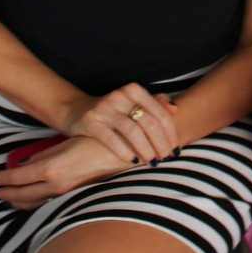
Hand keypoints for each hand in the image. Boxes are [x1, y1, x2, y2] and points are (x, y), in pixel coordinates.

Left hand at [0, 136, 126, 209]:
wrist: (123, 154)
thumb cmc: (95, 142)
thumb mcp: (65, 143)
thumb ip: (44, 155)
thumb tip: (26, 164)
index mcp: (50, 168)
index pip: (16, 177)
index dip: (1, 179)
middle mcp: (55, 185)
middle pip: (21, 195)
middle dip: (5, 194)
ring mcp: (65, 193)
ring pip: (34, 204)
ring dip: (18, 202)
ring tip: (9, 199)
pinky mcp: (74, 197)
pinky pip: (47, 204)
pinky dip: (34, 205)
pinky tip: (32, 203)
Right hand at [62, 83, 178, 164]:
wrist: (75, 110)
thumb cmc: (112, 110)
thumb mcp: (133, 102)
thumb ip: (155, 103)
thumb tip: (175, 109)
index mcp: (134, 90)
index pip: (160, 112)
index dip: (170, 132)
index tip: (176, 148)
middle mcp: (120, 96)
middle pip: (149, 122)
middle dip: (161, 143)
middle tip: (166, 158)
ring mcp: (104, 107)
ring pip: (132, 131)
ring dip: (145, 149)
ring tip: (152, 162)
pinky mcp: (90, 121)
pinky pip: (111, 139)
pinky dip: (124, 151)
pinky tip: (132, 161)